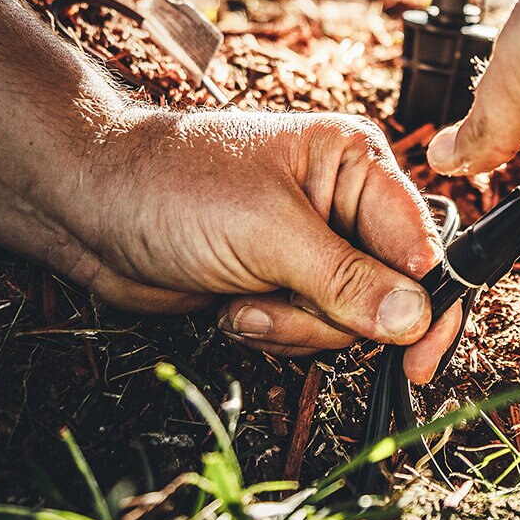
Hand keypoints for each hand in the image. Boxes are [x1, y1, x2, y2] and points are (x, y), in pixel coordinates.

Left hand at [70, 109, 458, 383]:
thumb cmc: (176, 188)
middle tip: (283, 303)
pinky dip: (272, 332)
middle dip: (335, 316)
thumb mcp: (270, 231)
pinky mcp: (282, 283)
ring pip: (347, 322)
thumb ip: (348, 279)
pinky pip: (308, 333)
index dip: (429, 300)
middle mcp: (344, 204)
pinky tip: (231, 306)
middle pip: (389, 293)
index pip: (423, 241)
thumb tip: (416, 318)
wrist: (91, 207)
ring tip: (243, 299)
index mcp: (357, 164)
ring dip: (294, 327)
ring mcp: (313, 247)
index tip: (420, 355)